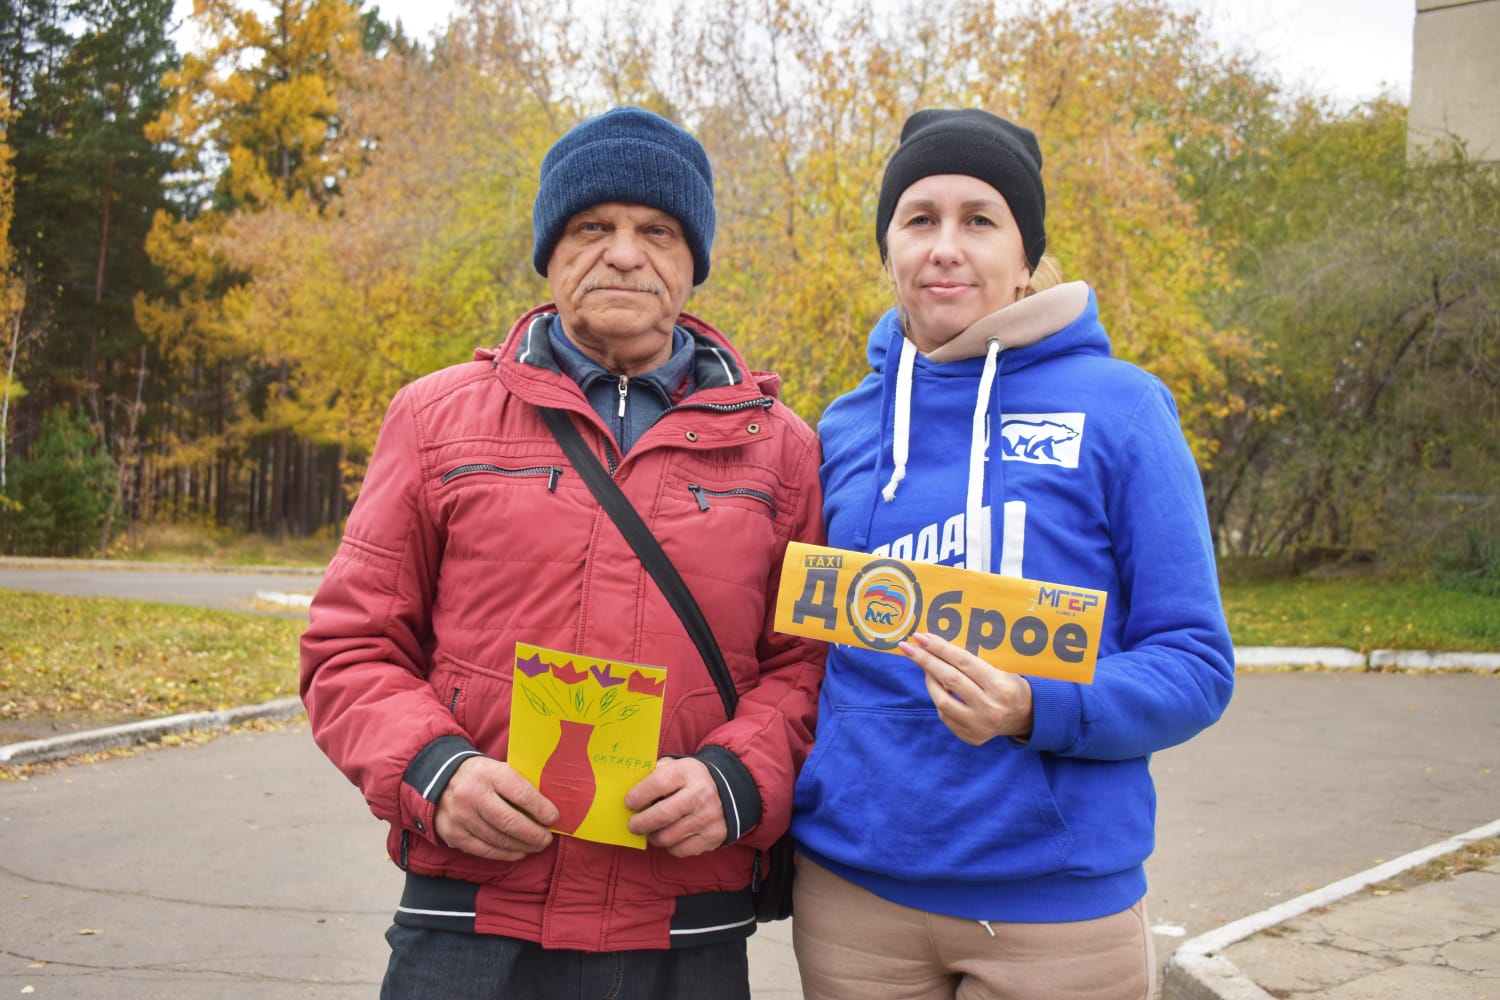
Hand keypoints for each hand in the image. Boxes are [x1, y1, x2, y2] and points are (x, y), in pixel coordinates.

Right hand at [434, 757, 558, 860]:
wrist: (440, 778)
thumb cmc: (481, 775)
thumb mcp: (499, 769)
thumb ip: (520, 785)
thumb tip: (548, 808)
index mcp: (489, 773)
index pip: (520, 794)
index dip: (541, 809)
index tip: (554, 818)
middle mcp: (472, 795)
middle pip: (510, 822)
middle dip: (534, 834)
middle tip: (547, 838)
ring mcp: (461, 817)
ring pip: (498, 839)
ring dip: (522, 846)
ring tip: (536, 846)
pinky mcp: (453, 834)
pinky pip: (485, 850)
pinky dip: (505, 854)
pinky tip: (518, 852)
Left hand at [623, 756, 726, 857]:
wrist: (731, 789)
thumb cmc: (691, 779)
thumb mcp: (676, 767)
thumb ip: (653, 774)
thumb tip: (627, 791)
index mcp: (688, 772)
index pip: (658, 783)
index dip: (638, 796)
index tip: (628, 803)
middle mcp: (701, 795)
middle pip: (662, 815)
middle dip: (640, 823)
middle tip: (632, 825)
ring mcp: (708, 818)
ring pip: (668, 837)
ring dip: (653, 836)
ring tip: (651, 830)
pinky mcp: (712, 837)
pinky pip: (680, 850)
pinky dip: (669, 846)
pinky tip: (670, 835)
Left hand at [899, 632, 1034, 745]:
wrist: (1024, 717)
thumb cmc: (1008, 685)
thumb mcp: (1000, 669)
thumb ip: (970, 662)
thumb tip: (934, 646)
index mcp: (1000, 686)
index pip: (963, 662)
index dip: (939, 647)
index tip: (921, 637)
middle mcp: (990, 708)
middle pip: (949, 679)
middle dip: (925, 660)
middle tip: (907, 647)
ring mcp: (979, 726)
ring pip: (942, 699)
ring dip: (929, 680)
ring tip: (925, 666)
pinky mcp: (971, 737)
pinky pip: (945, 714)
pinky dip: (939, 697)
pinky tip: (938, 687)